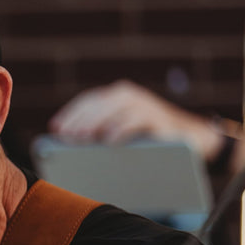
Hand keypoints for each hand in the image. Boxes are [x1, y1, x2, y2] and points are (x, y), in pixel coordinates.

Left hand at [48, 80, 222, 161]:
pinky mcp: (160, 118)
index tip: (55, 129)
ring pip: (116, 108)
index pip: (88, 101)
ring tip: (81, 138)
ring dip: (97, 122)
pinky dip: (122, 128)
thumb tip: (69, 148)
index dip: (71, 114)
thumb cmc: (144, 143)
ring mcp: (145, 104)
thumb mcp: (118, 136)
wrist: (188, 142)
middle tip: (66, 137)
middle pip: (99, 104)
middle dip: (80, 120)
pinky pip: (139, 120)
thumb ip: (98, 136)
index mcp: (115, 99)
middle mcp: (129, 97)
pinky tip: (109, 140)